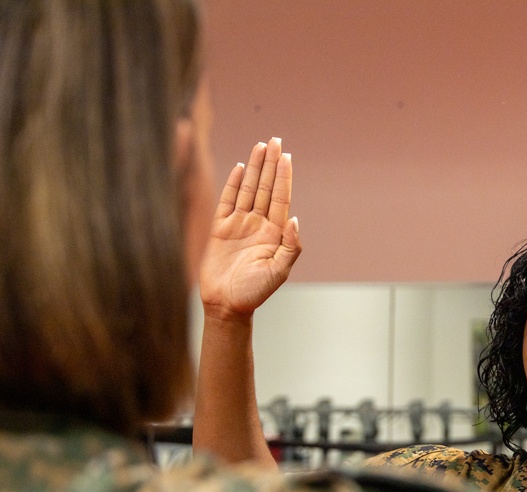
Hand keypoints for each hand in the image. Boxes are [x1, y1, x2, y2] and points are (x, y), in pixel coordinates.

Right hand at [199, 137, 300, 320]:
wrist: (227, 304)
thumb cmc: (255, 291)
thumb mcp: (279, 271)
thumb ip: (291, 245)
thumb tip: (294, 219)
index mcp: (275, 233)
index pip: (281, 198)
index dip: (284, 177)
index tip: (287, 156)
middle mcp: (258, 224)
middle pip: (266, 188)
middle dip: (271, 164)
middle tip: (275, 140)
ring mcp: (239, 224)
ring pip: (248, 190)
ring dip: (254, 168)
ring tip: (260, 146)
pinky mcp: (220, 228)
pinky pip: (227, 201)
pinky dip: (233, 184)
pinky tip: (239, 168)